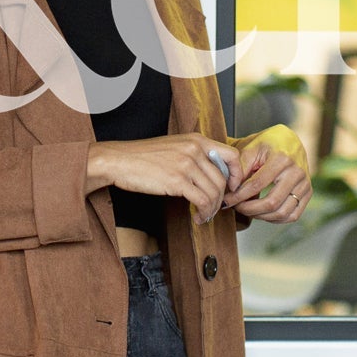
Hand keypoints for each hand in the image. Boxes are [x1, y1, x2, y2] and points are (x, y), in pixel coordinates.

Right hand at [88, 133, 236, 225]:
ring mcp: (186, 164)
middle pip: (222, 179)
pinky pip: (201, 201)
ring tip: (204, 215)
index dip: (236, 174)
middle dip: (221, 198)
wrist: (119, 160)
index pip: (232, 155)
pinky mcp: (177, 181)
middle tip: (214, 208)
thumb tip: (212, 175)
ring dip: (212, 209)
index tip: (231, 187)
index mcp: (196, 139)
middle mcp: (194, 149)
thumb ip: (194, 155)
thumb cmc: (142, 156)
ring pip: (214, 192)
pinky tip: (197, 217)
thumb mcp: (174, 147)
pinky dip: (203, 213)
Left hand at [224, 127, 310, 223]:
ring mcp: (305, 184)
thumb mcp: (251, 149)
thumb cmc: (266, 145)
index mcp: (282, 158)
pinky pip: (292, 215)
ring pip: (282, 212)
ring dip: (261, 216)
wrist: (288, 140)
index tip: (227, 201)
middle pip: (271, 202)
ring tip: (247, 210)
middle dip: (249, 209)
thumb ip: (240, 168)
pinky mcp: (308, 193)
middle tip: (236, 207)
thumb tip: (232, 190)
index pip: (257, 185)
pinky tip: (262, 213)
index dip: (239, 196)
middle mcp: (297, 172)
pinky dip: (276, 219)